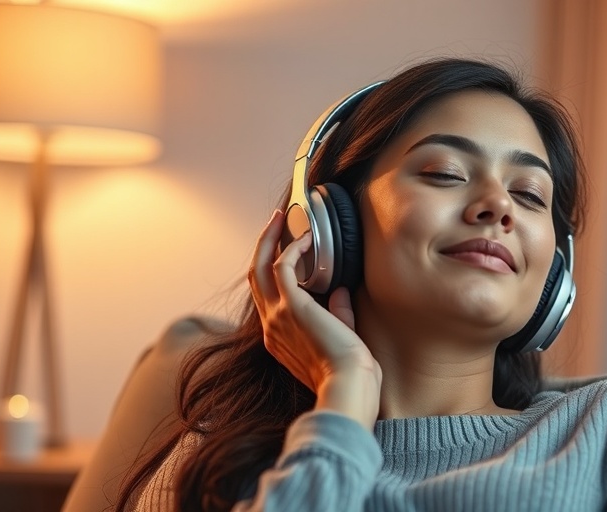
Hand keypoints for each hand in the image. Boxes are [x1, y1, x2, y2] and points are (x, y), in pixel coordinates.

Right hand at [248, 210, 381, 428]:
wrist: (349, 388)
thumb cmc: (350, 374)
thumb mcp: (341, 341)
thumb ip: (338, 316)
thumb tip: (341, 292)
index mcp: (278, 339)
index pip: (267, 297)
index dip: (274, 270)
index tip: (288, 250)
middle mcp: (270, 327)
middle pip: (255, 277)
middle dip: (263, 247)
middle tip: (275, 223)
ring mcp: (276, 318)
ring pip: (260, 268)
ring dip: (269, 239)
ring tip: (280, 219)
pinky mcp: (291, 309)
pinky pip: (281, 267)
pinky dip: (292, 248)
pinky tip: (306, 238)